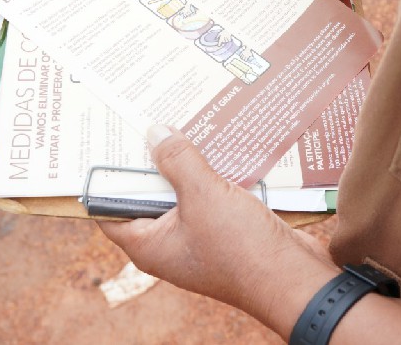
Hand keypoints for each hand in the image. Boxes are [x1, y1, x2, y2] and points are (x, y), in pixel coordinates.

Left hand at [98, 126, 338, 336]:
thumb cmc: (241, 248)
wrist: (293, 280)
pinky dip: (213, 174)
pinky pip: (211, 197)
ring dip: (187, 164)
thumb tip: (154, 132)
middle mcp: (169, 244)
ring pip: (183, 193)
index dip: (107, 176)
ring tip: (186, 124)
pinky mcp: (226, 232)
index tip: (110, 141)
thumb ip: (177, 161)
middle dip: (152, 160)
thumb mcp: (203, 196)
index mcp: (149, 245)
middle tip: (151, 121)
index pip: (110, 209)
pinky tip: (220, 146)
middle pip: (149, 196)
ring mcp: (199, 238)